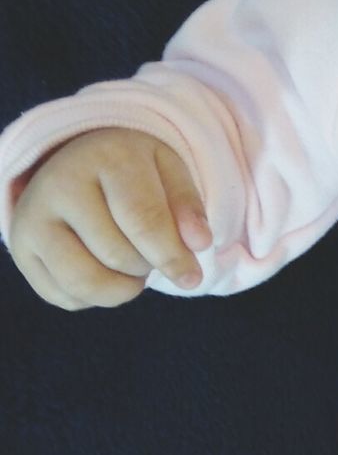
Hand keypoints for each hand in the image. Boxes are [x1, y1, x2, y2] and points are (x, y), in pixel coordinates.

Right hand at [9, 128, 211, 309]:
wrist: (79, 161)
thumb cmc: (133, 170)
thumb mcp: (169, 170)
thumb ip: (188, 205)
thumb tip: (200, 244)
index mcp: (108, 157)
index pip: (143, 220)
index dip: (171, 256)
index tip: (193, 278)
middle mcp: (60, 185)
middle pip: (116, 254)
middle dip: (147, 266)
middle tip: (153, 252)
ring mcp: (32, 219)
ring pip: (84, 282)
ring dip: (122, 289)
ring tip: (134, 267)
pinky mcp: (21, 249)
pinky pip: (64, 296)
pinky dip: (96, 297)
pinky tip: (106, 270)